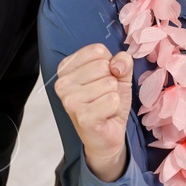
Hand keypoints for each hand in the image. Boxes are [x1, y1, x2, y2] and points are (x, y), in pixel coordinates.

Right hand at [53, 43, 132, 181]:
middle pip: (103, 66)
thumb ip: (122, 61)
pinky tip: (104, 115)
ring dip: (113, 96)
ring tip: (103, 106)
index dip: (109, 65)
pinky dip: (114, 108)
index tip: (101, 80)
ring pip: (109, 83)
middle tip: (103, 96)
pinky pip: (112, 100)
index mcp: (66, 67)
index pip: (97, 50)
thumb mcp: (118, 76)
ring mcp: (70, 100)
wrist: (106, 136)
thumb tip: (117, 65)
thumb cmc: (107, 103)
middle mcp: (62, 83)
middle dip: (112, 81)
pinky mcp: (82, 116)